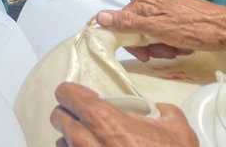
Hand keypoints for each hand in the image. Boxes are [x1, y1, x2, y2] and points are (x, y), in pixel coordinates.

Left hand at [51, 82, 198, 146]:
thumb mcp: (177, 129)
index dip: (73, 94)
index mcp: (100, 117)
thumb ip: (163, 111)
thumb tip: (159, 110)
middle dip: (71, 117)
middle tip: (89, 123)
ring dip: (72, 140)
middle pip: (58, 117)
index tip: (85, 100)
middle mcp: (81, 136)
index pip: (64, 93)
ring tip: (93, 144)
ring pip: (61, 142)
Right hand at [97, 0, 225, 59]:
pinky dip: (171, 37)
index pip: (123, 23)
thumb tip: (99, 17)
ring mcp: (166, 2)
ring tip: (179, 49)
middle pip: (138, 26)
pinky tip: (183, 43)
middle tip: (167, 54)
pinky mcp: (179, 8)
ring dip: (163, 43)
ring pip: (153, 28)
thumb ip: (128, 24)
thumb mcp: (158, 30)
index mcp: (144, 2)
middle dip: (151, 44)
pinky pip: (165, 25)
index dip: (132, 43)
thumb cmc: (192, 30)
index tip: (146, 57)